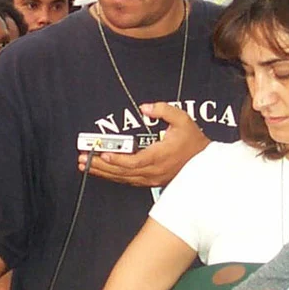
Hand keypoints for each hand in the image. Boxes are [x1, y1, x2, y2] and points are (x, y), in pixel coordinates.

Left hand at [79, 102, 207, 187]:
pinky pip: (128, 180)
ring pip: (123, 178)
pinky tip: (102, 172)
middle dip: (101, 166)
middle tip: (83, 159)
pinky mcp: (150, 181)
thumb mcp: (182, 119)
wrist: (204, 162)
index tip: (103, 154)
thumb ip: (163, 110)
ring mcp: (151, 178)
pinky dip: (113, 176)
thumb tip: (145, 108)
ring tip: (86, 166)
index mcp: (159, 156)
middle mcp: (153, 170)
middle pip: (123, 171)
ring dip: (104, 173)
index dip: (117, 159)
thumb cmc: (192, 141)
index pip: (133, 161)